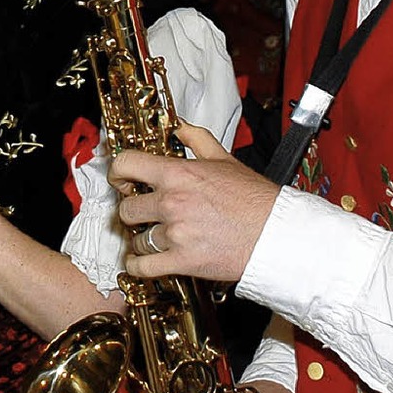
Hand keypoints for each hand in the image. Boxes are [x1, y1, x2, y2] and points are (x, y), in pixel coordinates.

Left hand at [111, 121, 279, 281]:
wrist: (275, 234)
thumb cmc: (255, 199)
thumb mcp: (224, 159)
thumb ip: (196, 139)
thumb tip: (180, 126)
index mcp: (179, 174)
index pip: (127, 164)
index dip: (117, 172)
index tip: (121, 180)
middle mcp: (172, 202)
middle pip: (126, 207)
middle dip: (132, 210)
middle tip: (140, 212)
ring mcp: (176, 233)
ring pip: (136, 237)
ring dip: (141, 238)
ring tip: (152, 236)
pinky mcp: (182, 261)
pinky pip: (143, 265)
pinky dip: (137, 265)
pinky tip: (142, 260)